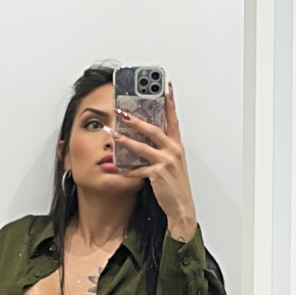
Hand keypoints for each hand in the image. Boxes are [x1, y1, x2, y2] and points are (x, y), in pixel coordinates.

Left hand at [111, 80, 196, 239]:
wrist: (181, 207)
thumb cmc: (176, 187)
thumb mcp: (173, 164)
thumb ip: (163, 150)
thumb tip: (147, 141)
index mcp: (177, 145)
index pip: (173, 119)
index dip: (170, 103)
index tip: (166, 87)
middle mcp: (173, 151)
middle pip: (153, 129)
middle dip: (136, 120)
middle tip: (122, 112)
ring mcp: (166, 162)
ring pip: (142, 147)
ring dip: (125, 140)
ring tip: (113, 134)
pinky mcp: (158, 175)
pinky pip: (138, 170)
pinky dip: (125, 169)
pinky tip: (114, 167)